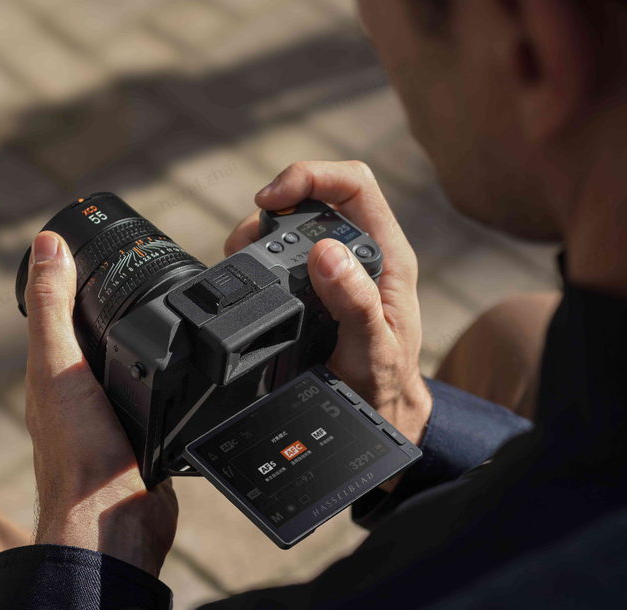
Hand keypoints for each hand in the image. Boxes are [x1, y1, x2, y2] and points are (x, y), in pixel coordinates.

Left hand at [23, 231, 177, 575]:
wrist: (116, 521)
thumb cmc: (80, 451)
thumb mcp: (58, 366)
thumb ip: (53, 307)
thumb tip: (46, 244)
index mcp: (54, 376)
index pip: (62, 316)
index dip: (75, 283)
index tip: (96, 251)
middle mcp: (82, 397)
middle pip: (99, 342)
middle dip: (116, 312)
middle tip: (141, 277)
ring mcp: (116, 420)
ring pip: (131, 371)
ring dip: (144, 348)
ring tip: (169, 317)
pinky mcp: (148, 441)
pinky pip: (156, 400)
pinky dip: (166, 382)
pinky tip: (186, 375)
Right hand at [225, 161, 432, 452]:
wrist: (372, 415)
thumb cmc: (383, 384)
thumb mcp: (373, 350)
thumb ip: (356, 303)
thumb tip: (326, 253)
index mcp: (387, 256)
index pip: (353, 184)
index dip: (311, 176)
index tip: (273, 199)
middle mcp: (360, 253)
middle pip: (314, 196)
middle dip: (272, 206)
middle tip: (244, 241)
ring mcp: (335, 268)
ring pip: (292, 223)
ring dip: (259, 232)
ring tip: (240, 259)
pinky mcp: (311, 285)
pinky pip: (281, 254)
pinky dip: (257, 257)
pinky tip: (248, 276)